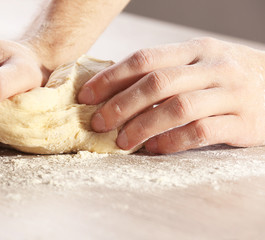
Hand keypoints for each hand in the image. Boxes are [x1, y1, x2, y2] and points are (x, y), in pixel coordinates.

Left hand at [78, 37, 264, 153]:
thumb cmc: (227, 79)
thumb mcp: (199, 65)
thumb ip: (165, 73)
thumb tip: (116, 92)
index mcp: (195, 49)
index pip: (144, 59)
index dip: (111, 78)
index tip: (87, 96)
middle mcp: (213, 66)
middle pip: (157, 83)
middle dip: (121, 104)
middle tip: (98, 123)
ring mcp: (231, 93)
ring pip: (178, 107)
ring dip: (143, 126)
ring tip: (122, 142)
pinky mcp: (244, 122)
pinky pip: (201, 132)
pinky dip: (173, 141)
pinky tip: (155, 149)